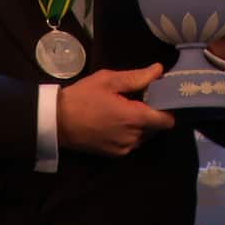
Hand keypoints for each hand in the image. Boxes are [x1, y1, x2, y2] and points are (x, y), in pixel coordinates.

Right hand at [57, 63, 175, 156]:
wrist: (56, 122)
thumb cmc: (82, 97)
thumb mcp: (108, 80)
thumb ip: (137, 77)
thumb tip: (159, 70)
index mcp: (134, 118)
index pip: (167, 120)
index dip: (167, 108)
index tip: (159, 97)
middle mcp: (133, 137)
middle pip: (156, 127)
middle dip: (152, 113)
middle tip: (138, 98)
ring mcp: (124, 149)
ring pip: (145, 135)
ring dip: (141, 124)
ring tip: (125, 108)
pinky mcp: (115, 154)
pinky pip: (132, 143)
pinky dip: (130, 132)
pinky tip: (116, 120)